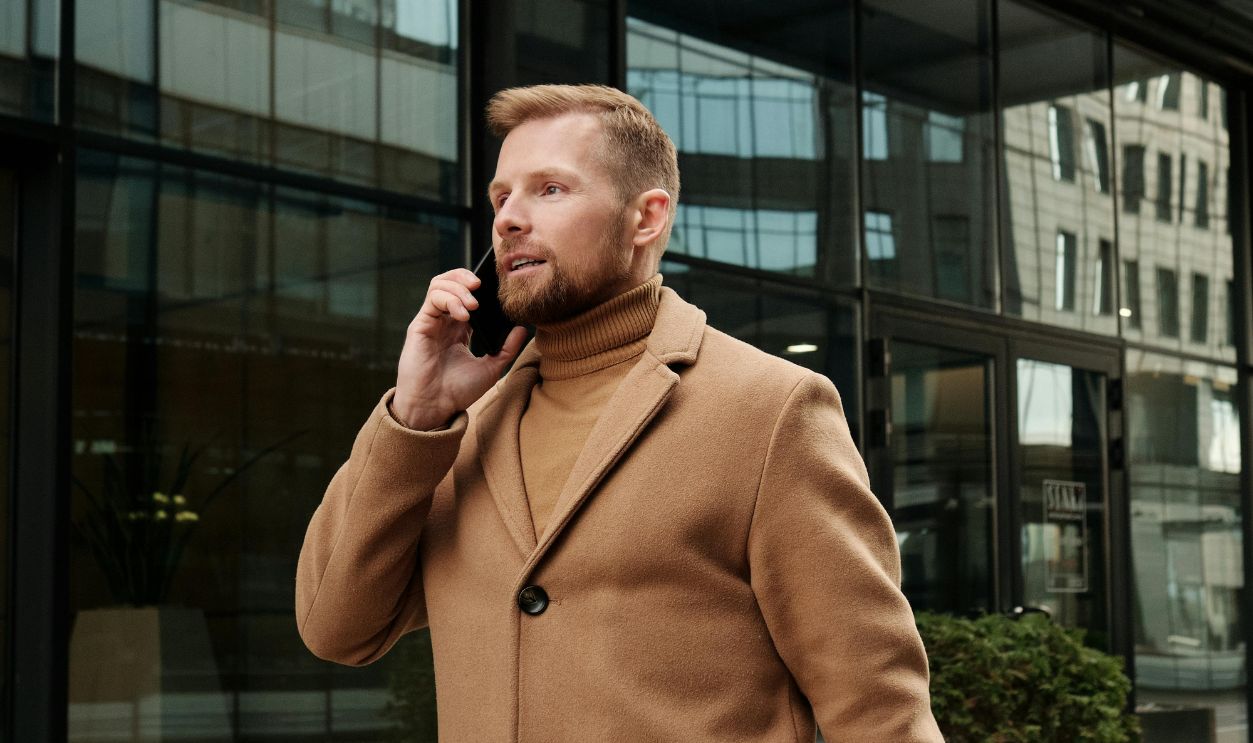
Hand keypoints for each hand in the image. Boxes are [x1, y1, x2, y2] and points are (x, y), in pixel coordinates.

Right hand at [392, 268, 526, 429]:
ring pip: (440, 285)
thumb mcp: (491, 369)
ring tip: (474, 304)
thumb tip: (523, 328)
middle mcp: (444, 321)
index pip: (467, 294)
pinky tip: (464, 315)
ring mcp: (431, 321)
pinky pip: (433, 298)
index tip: (496, 289)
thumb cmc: (457, 392)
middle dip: (466, 278)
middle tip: (483, 287)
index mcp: (460, 329)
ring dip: (459, 287)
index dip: (481, 287)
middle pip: (451, 282)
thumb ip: (507, 348)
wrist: (434, 408)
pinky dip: (450, 300)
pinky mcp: (420, 325)